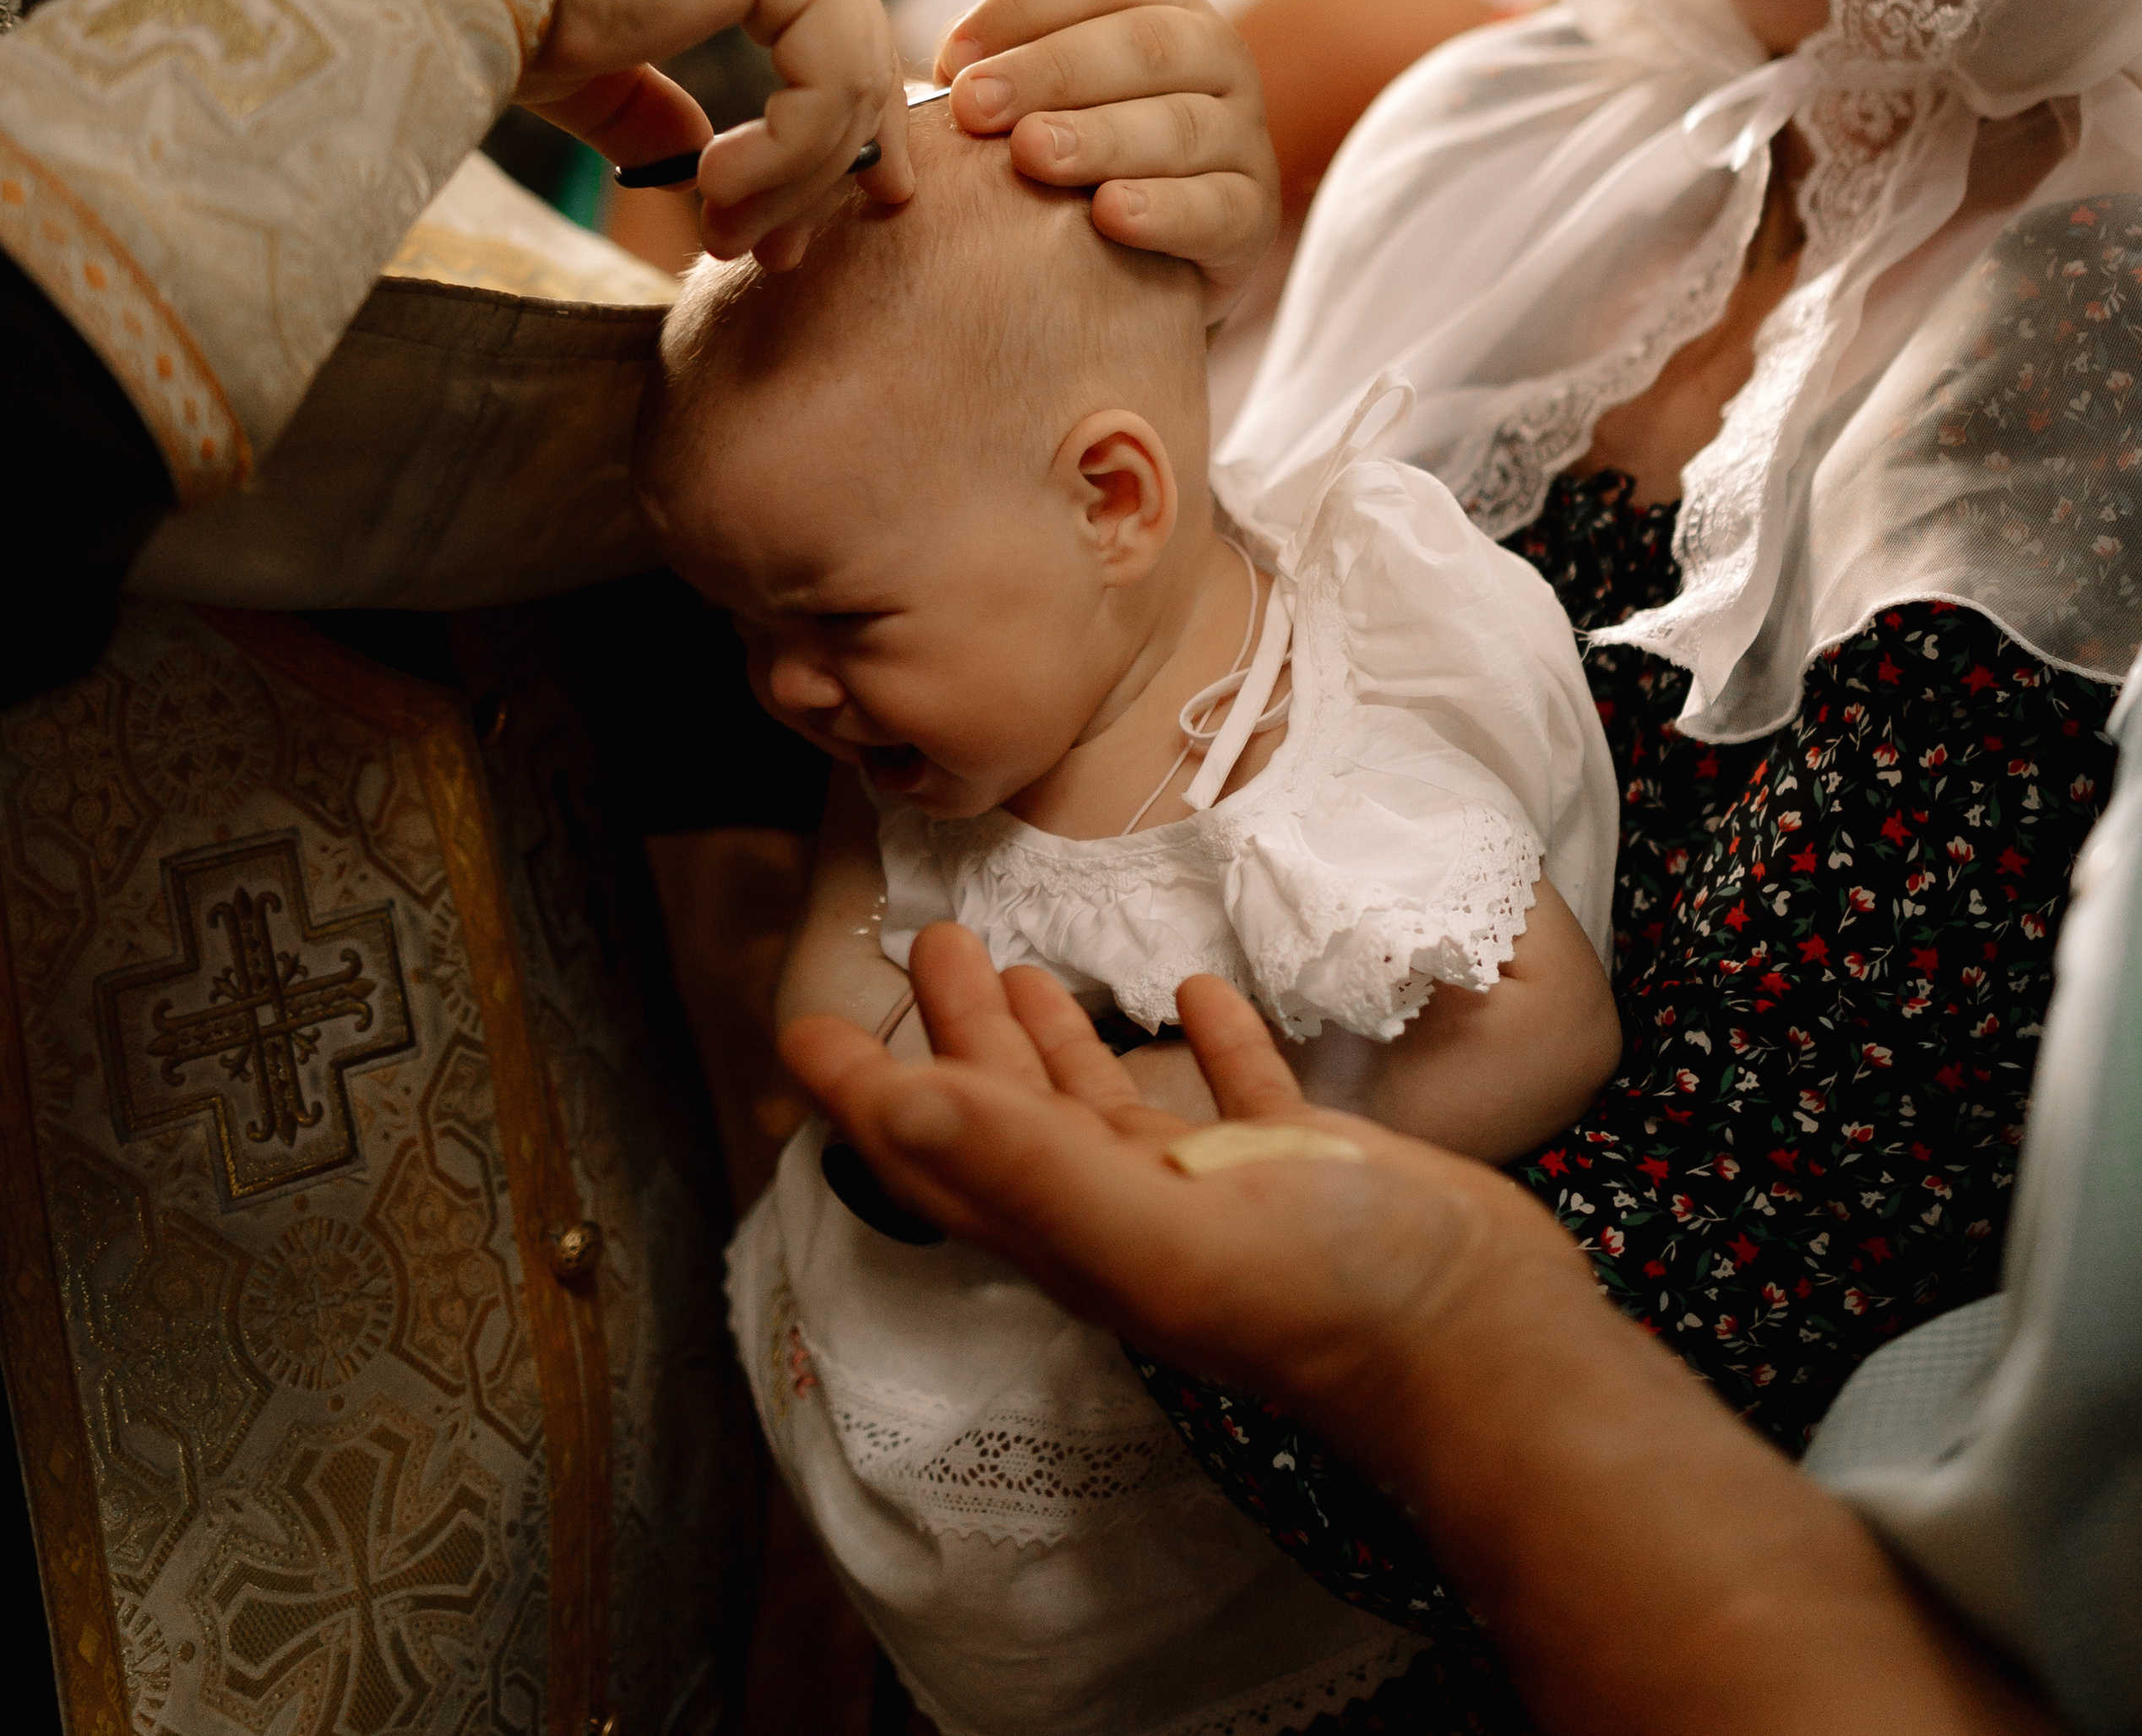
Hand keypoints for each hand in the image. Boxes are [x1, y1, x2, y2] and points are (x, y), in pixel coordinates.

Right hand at [461, 0, 910, 266]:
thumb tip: (701, 167)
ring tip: (721, 235)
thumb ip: (662, 115)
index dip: (827, 152)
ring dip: (792, 181)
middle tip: (776, 258)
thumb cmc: (507, 8)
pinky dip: (786, 151)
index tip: (792, 238)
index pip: (833, 48)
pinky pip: (829, 77)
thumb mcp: (603, 77)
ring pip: (849, 83)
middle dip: (821, 179)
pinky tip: (715, 185)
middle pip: (854, 68)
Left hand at [781, 921, 1578, 1475]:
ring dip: (1055, 1035)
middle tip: (935, 941)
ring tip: (1025, 961)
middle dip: (959, 1032)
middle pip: (1010, 1112)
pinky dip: (1200, 1037)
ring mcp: (1215, 1190)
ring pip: (1106, 1103)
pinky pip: (1228, 1091)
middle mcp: (1127, 1213)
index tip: (802, 1024)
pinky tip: (1194, 987)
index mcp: (1073, 1232)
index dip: (861, 1094)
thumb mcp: (1153, 1224)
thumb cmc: (1322, 1293)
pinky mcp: (1297, 1163)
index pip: (937, 1156)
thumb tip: (891, 1105)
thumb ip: (1024, 1162)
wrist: (1481, 1341)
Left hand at [924, 0, 1277, 319]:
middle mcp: (1215, 55)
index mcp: (1158, 3)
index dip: (1025, 3)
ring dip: (1101, 136)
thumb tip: (933, 74)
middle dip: (1053, 71)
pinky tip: (1109, 217)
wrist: (1135, 266)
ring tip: (1031, 156)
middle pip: (1146, 42)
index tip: (952, 57)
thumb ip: (988, 74)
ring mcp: (1242, 135)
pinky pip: (1218, 206)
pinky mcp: (1252, 217)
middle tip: (975, 109)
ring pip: (1182, 123)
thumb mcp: (1029, 99)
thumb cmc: (1063, 158)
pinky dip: (1164, 210)